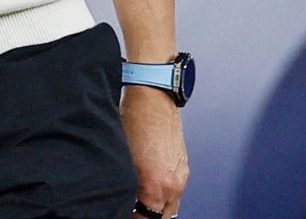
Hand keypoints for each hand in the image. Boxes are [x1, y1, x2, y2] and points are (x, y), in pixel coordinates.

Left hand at [121, 85, 187, 215]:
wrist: (154, 98)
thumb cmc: (135, 121)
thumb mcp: (123, 159)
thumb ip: (127, 186)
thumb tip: (123, 199)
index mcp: (157, 185)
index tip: (122, 214)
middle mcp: (174, 184)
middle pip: (162, 218)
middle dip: (147, 217)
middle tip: (132, 212)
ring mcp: (181, 176)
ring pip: (171, 207)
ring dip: (156, 209)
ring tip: (139, 204)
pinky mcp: (183, 167)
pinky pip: (175, 192)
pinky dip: (164, 197)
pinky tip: (150, 190)